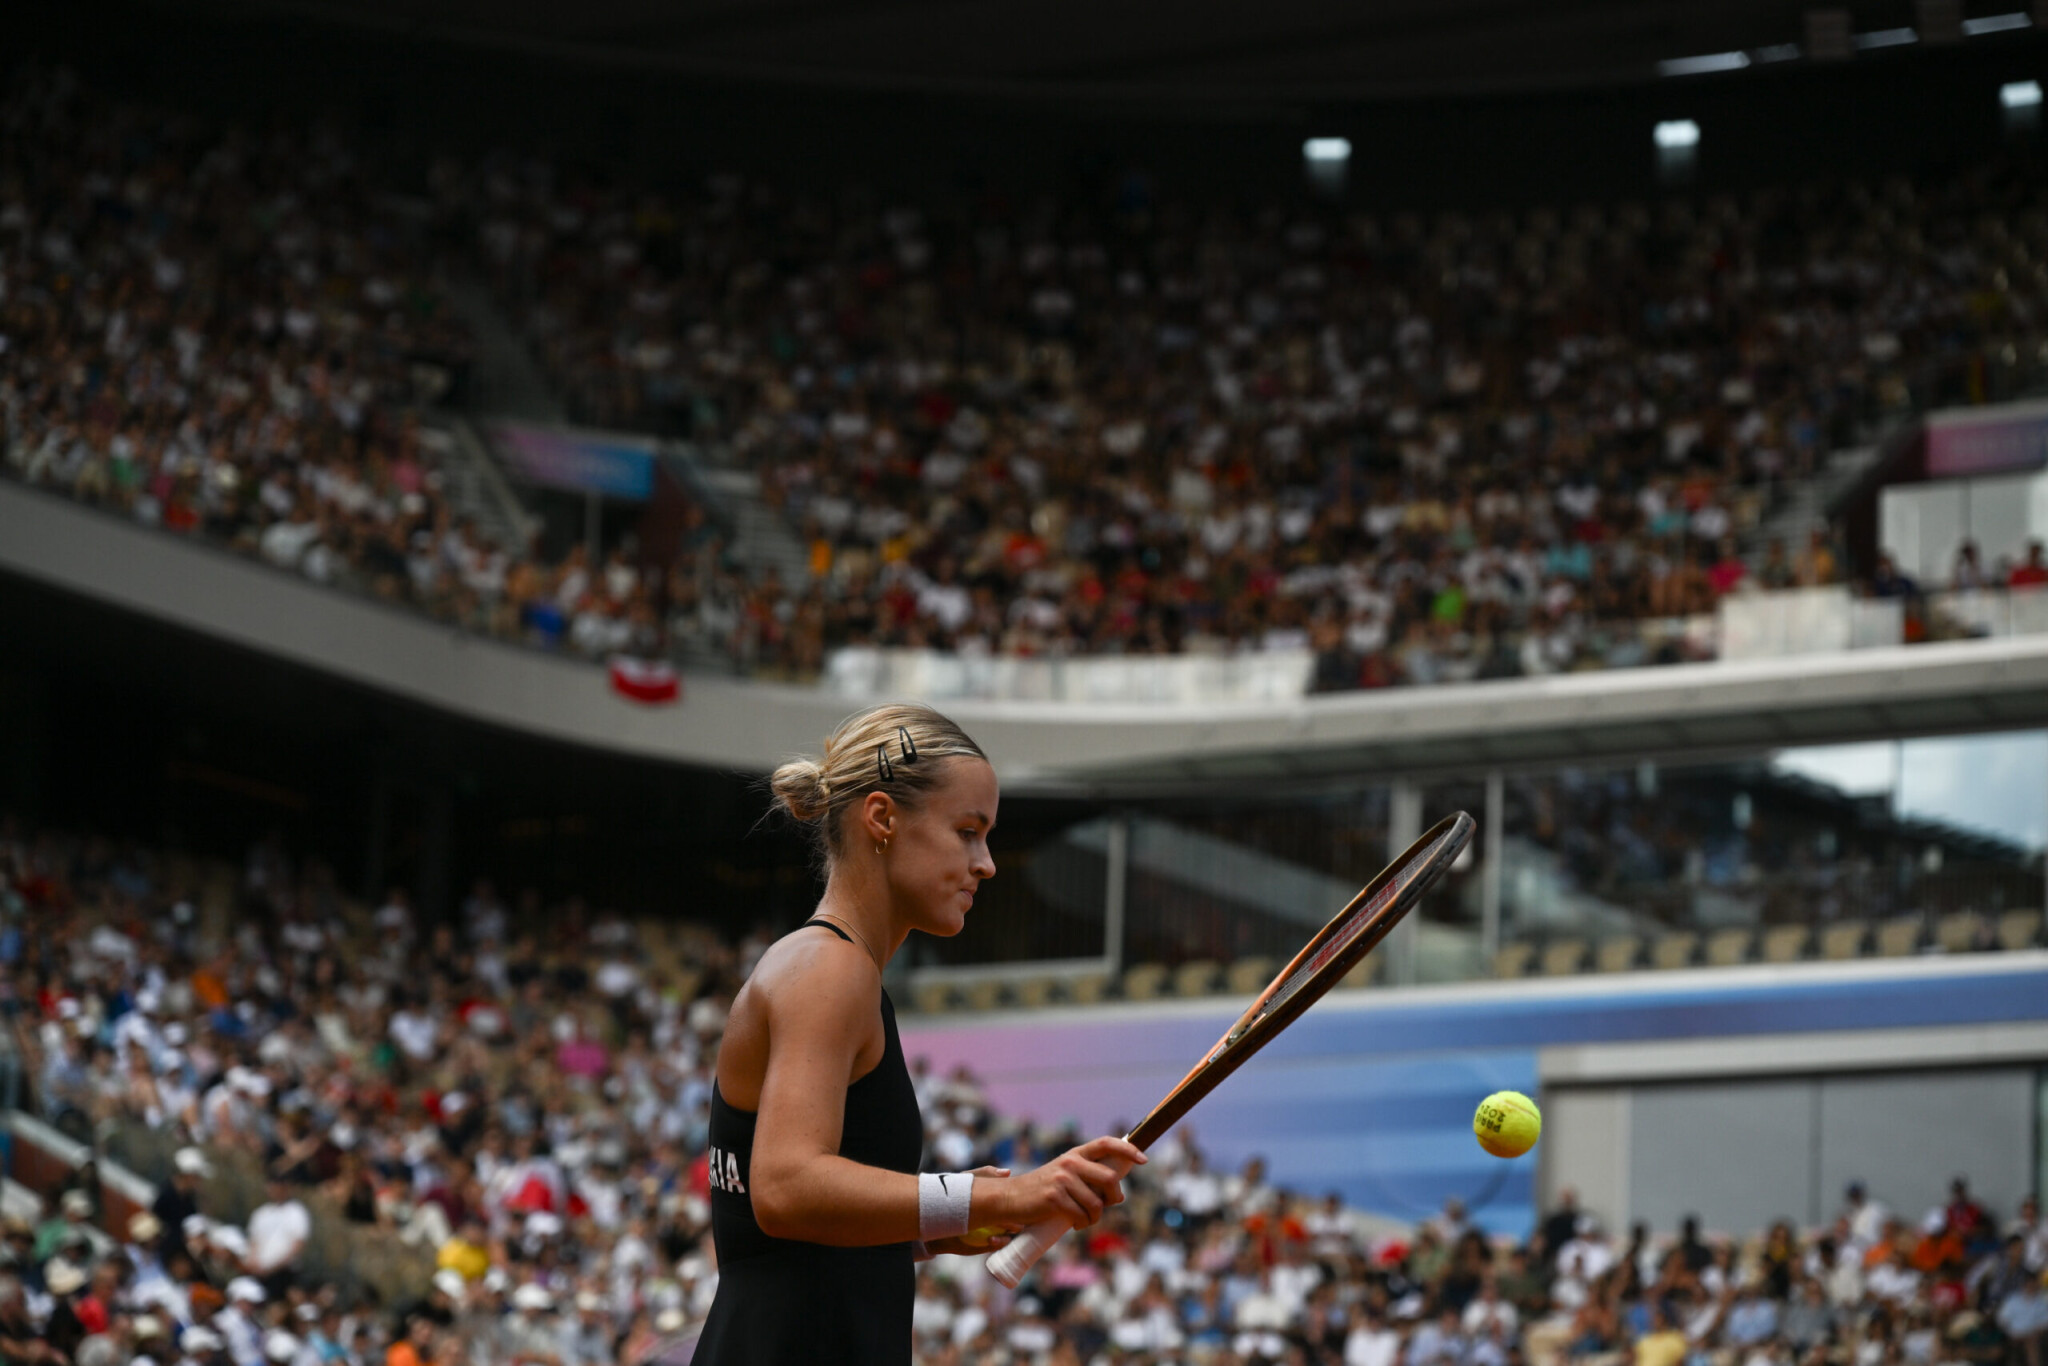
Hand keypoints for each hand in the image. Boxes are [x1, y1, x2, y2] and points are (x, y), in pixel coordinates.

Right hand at [974, 1136, 1143, 1230]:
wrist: (1011, 1198)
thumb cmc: (1043, 1190)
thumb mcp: (1066, 1177)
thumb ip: (1089, 1181)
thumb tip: (1119, 1197)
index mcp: (1075, 1154)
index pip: (1106, 1144)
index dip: (1128, 1150)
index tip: (1143, 1160)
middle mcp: (1070, 1162)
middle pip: (1109, 1179)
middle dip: (1114, 1197)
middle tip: (1107, 1205)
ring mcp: (1062, 1179)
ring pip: (1096, 1204)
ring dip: (1095, 1217)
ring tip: (1084, 1219)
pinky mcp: (1054, 1197)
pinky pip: (1082, 1216)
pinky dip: (1082, 1224)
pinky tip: (1074, 1223)